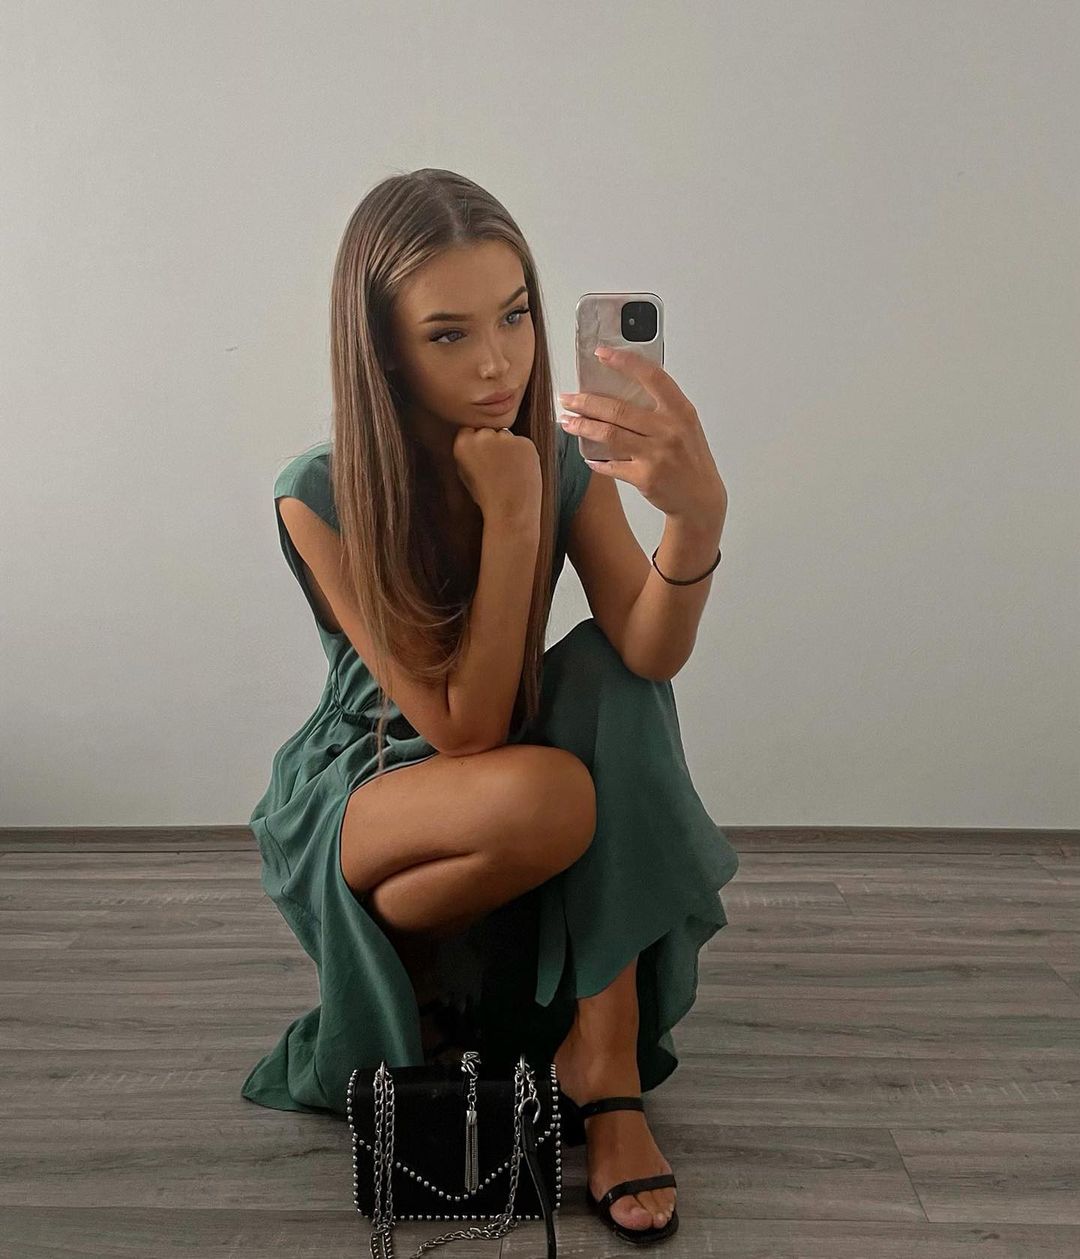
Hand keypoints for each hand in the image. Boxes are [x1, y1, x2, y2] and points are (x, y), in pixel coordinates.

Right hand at [452, 424, 541, 524]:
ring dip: (509, 449)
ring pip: (506, 437)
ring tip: (509, 473)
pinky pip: (523, 444)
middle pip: (489, 432)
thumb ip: (467, 453)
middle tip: (497, 470)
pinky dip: (524, 455)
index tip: (482, 461)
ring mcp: (505, 438)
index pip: (470, 431)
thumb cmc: (488, 498)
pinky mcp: (524, 442)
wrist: (510, 512)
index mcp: (462, 444)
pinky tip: (520, 472)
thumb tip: (473, 435)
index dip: (478, 447)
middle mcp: (482, 436)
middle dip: (493, 445)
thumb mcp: (465, 474)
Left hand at [557, 347, 726, 523]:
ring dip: (582, 426)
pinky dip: (595, 460)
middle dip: (586, 402)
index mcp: (680, 411)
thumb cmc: (690, 459)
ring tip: (567, 422)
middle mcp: (669, 430)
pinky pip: (611, 465)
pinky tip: (587, 455)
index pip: (652, 376)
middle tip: (567, 399)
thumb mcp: (684, 425)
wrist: (701, 498)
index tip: (601, 353)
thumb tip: (620, 389)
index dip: (625, 362)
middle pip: (618, 409)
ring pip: (609, 434)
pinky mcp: (645, 477)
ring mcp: (656, 455)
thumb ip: (660, 408)